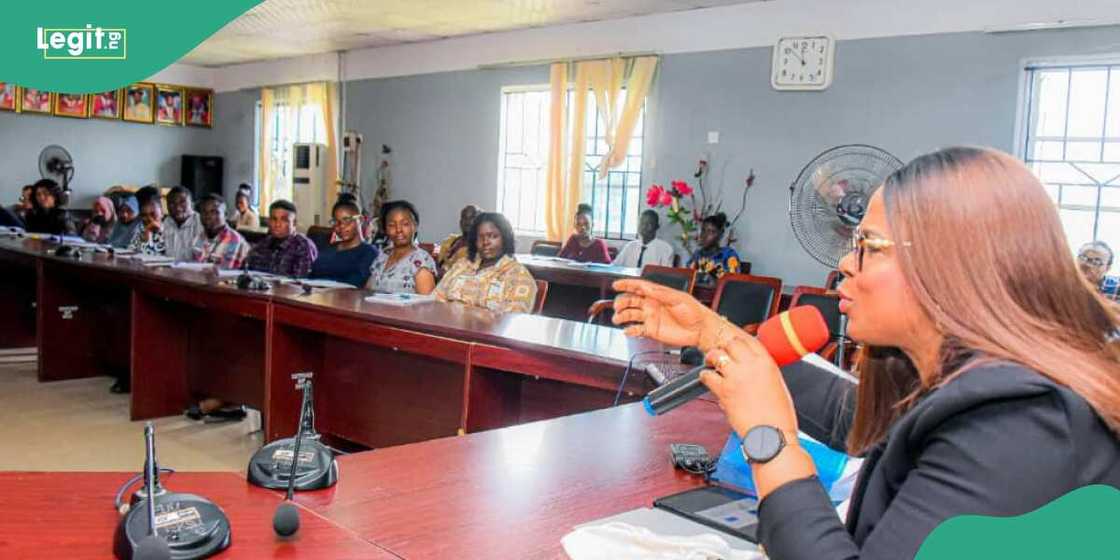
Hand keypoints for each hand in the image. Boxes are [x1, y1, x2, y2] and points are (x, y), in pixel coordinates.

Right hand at [611, 279, 717, 347]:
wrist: (701, 330)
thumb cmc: (694, 312)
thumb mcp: (680, 298)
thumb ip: (662, 294)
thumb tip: (648, 287)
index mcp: (658, 294)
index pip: (639, 287)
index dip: (627, 285)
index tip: (616, 284)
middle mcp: (652, 305)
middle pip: (631, 300)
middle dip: (621, 301)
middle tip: (618, 305)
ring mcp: (651, 318)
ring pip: (631, 315)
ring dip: (622, 316)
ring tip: (618, 318)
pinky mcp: (651, 331)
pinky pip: (637, 329)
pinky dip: (630, 330)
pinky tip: (628, 330)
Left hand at [702, 337, 815, 498]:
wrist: (772, 436)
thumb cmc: (778, 417)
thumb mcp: (777, 386)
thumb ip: (762, 372)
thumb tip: (748, 369)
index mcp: (767, 363)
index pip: (749, 341)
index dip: (738, 343)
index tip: (734, 348)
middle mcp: (751, 366)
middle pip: (731, 343)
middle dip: (725, 348)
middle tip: (721, 355)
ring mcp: (736, 377)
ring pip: (716, 355)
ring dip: (711, 358)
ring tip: (710, 363)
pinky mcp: (724, 390)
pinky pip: (707, 375)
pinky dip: (705, 376)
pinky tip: (707, 379)